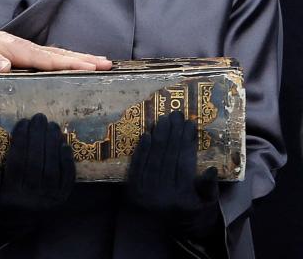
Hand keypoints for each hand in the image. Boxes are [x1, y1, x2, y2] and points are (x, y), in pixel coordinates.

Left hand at [0, 15, 111, 72]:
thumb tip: (4, 66)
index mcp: (16, 49)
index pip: (47, 58)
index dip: (70, 64)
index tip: (92, 68)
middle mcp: (24, 48)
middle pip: (59, 54)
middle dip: (83, 59)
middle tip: (109, 65)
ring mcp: (24, 50)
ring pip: (56, 54)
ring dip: (78, 58)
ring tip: (100, 63)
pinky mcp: (20, 54)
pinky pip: (47, 57)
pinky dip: (64, 59)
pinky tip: (71, 65)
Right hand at [0, 114, 74, 243]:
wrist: (14, 224)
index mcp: (11, 194)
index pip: (16, 164)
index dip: (20, 141)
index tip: (23, 122)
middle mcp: (31, 198)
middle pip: (36, 163)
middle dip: (38, 138)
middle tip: (40, 117)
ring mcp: (48, 199)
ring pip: (52, 170)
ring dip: (53, 145)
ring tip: (52, 125)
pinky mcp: (61, 199)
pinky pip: (67, 180)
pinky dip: (67, 162)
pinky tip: (65, 144)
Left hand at [126, 111, 219, 239]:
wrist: (158, 232)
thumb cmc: (188, 216)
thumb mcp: (206, 207)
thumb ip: (209, 189)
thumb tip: (213, 169)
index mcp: (181, 197)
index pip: (184, 162)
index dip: (187, 141)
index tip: (190, 124)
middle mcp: (162, 192)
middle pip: (168, 156)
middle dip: (173, 132)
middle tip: (176, 113)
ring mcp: (145, 189)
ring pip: (153, 156)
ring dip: (158, 135)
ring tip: (163, 118)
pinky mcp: (132, 187)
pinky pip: (138, 163)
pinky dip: (142, 148)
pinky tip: (146, 133)